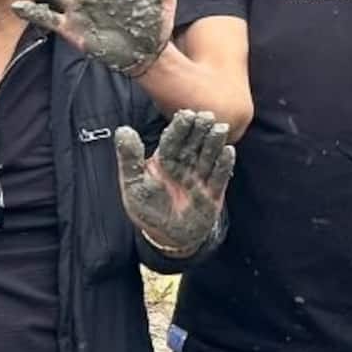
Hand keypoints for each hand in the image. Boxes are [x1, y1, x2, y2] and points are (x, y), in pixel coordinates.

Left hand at [115, 109, 234, 256]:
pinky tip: (228, 151)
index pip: (173, 139)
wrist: (169, 238)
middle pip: (194, 143)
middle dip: (200, 129)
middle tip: (206, 115)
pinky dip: (224, 164)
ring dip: (214, 142)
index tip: (186, 114)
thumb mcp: (134, 185)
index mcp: (166, 159)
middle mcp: (185, 164)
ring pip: (208, 155)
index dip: (180, 127)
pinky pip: (219, 176)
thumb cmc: (149, 209)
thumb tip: (122, 129)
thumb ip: (130, 158)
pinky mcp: (213, 191)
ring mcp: (200, 177)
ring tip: (220, 128)